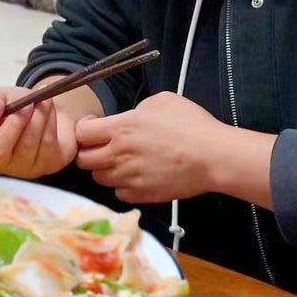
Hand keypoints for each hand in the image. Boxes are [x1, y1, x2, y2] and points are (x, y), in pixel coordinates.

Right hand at [0, 86, 78, 178]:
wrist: (46, 122)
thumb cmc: (18, 111)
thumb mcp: (4, 98)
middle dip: (13, 124)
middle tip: (25, 105)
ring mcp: (22, 166)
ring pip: (27, 145)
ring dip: (36, 119)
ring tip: (40, 101)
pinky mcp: (44, 165)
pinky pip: (46, 143)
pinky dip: (49, 122)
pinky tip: (48, 109)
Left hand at [74, 92, 233, 203]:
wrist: (215, 157)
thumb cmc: (192, 125)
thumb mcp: (162, 101)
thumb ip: (137, 109)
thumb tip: (130, 117)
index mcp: (121, 128)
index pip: (81, 134)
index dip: (84, 130)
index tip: (93, 128)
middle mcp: (119, 154)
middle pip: (83, 160)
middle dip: (88, 153)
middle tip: (101, 148)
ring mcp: (129, 177)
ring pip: (99, 179)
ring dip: (105, 170)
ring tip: (121, 163)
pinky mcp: (142, 194)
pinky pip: (119, 193)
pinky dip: (123, 187)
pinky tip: (135, 177)